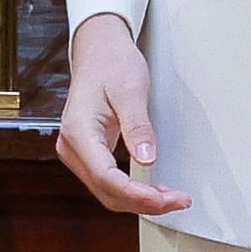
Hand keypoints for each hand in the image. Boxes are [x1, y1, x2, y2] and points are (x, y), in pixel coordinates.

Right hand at [56, 12, 191, 215]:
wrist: (99, 49)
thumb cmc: (111, 63)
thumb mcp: (131, 90)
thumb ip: (138, 127)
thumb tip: (148, 159)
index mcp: (78, 132)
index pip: (106, 177)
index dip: (136, 194)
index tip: (164, 199)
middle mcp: (72, 146)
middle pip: (106, 191)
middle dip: (142, 202)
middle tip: (178, 200)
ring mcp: (78, 151)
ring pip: (106, 191)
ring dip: (138, 199)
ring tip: (171, 197)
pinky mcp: (88, 151)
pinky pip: (108, 180)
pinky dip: (131, 189)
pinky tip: (152, 189)